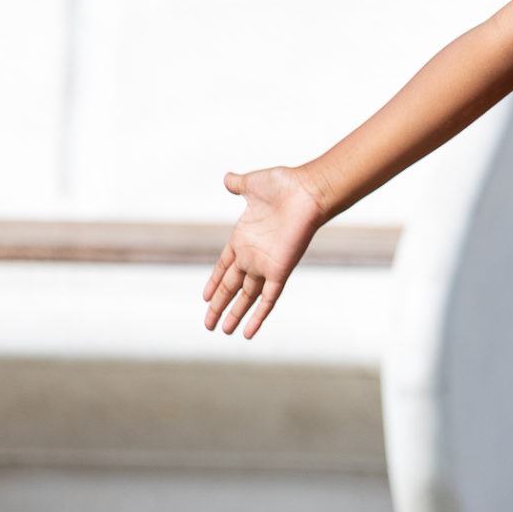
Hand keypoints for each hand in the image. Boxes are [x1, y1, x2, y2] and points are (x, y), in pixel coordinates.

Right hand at [202, 166, 328, 337]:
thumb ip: (238, 184)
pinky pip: (268, 299)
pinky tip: (248, 333)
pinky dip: (258, 316)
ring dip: (234, 314)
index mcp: (243, 237)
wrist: (308, 190)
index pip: (224, 266)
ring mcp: (266, 264)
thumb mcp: (253, 184)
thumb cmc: (284, 184)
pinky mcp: (279, 270)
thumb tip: (228, 178)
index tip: (205, 297)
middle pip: (231, 286)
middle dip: (219, 305)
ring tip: (222, 331)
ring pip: (246, 297)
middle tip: (208, 323)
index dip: (214, 281)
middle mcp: (253, 255)